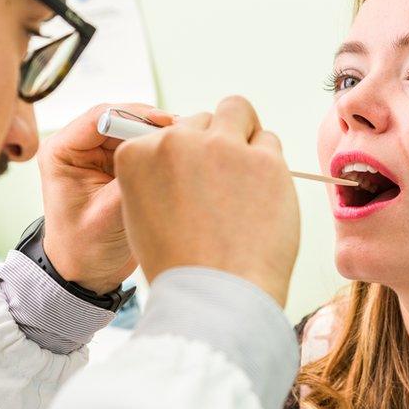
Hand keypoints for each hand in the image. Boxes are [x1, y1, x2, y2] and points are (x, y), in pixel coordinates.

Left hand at [39, 103, 173, 293]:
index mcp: (63, 152)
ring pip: (137, 128)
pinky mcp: (121, 163)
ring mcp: (102, 153)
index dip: (134, 115)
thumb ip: (129, 184)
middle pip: (123, 117)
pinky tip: (180, 158)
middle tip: (183, 134)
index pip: (100, 117)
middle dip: (153, 124)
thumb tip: (159, 155)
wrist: (86, 272)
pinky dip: (162, 149)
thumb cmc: (83, 250)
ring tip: (186, 146)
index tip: (164, 124)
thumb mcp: (106, 218)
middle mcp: (81, 146)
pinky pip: (145, 145)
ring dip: (160, 136)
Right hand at [114, 96, 300, 306]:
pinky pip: (270, 141)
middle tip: (225, 188)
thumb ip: (159, 175)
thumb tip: (189, 149)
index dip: (187, 154)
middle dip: (216, 143)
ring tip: (247, 182)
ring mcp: (221, 147)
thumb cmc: (184, 265)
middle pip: (205, 119)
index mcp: (138, 154)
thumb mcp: (144, 214)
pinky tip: (263, 197)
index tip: (196, 182)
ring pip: (239, 112)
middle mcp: (176, 142)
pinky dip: (270, 164)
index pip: (170, 129)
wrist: (219, 296)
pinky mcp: (262, 158)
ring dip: (244, 138)